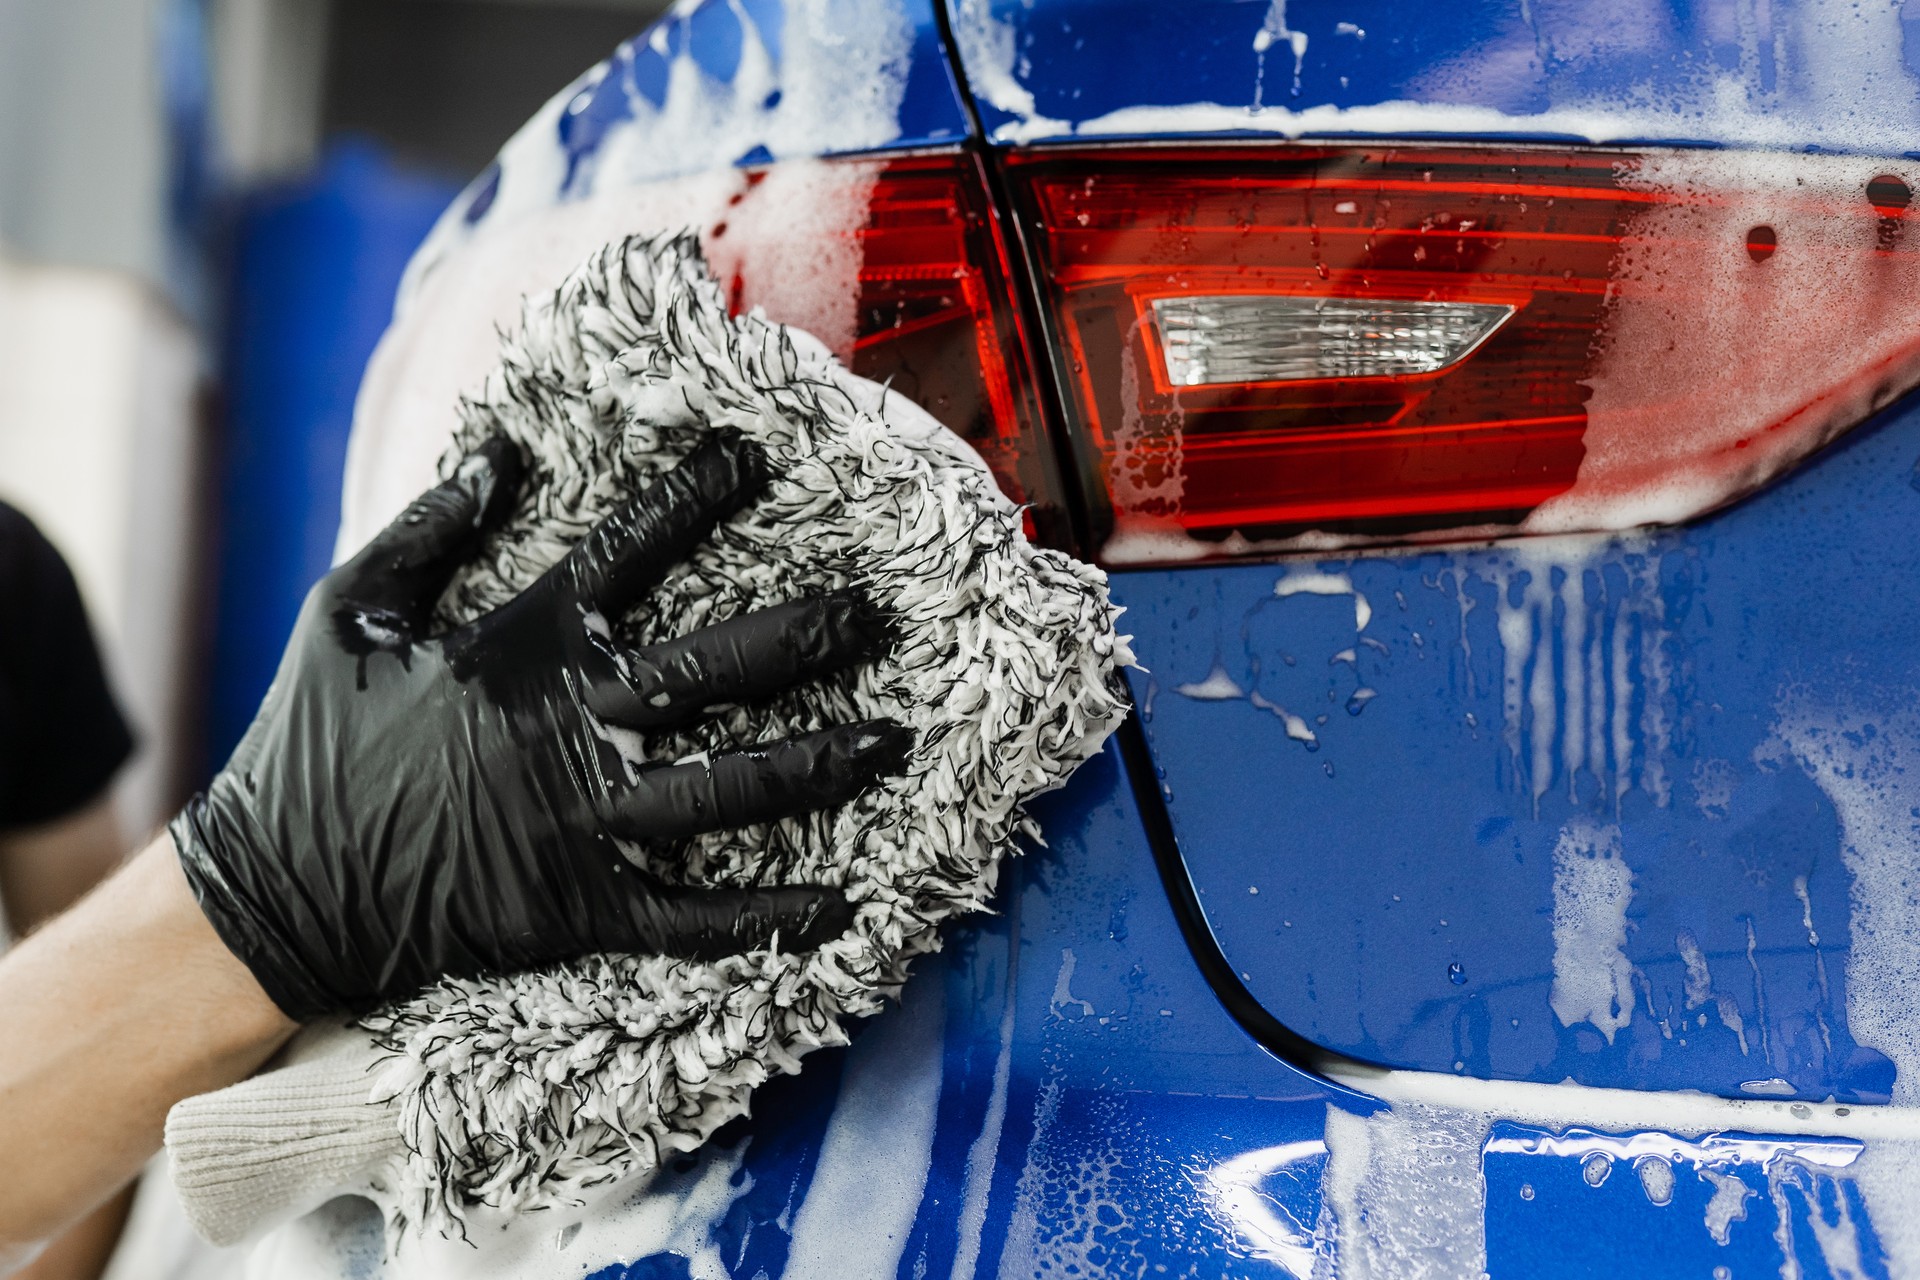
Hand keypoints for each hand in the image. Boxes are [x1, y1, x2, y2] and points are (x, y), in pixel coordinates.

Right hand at [172, 433, 907, 1018]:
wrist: (275, 893)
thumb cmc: (313, 742)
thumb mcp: (349, 612)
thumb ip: (429, 530)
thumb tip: (499, 453)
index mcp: (521, 646)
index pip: (626, 551)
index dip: (695, 496)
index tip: (759, 455)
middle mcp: (569, 727)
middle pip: (713, 670)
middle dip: (804, 636)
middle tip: (877, 613)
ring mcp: (583, 821)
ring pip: (729, 789)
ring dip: (817, 762)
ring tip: (892, 740)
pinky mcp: (582, 907)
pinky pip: (694, 916)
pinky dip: (768, 918)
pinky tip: (840, 905)